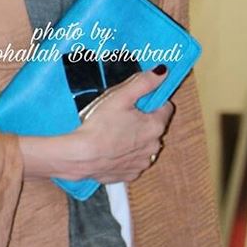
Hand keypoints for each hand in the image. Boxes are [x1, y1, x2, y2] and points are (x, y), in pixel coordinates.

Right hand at [71, 67, 174, 182]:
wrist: (80, 157)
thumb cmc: (99, 126)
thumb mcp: (121, 96)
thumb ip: (144, 83)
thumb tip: (162, 72)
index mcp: (155, 126)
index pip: (165, 107)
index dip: (151, 101)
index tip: (136, 101)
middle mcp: (153, 147)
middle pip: (154, 126)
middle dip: (142, 120)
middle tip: (121, 115)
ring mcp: (142, 162)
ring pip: (144, 145)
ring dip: (135, 139)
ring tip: (114, 132)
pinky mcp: (129, 174)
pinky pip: (132, 161)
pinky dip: (125, 155)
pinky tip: (111, 148)